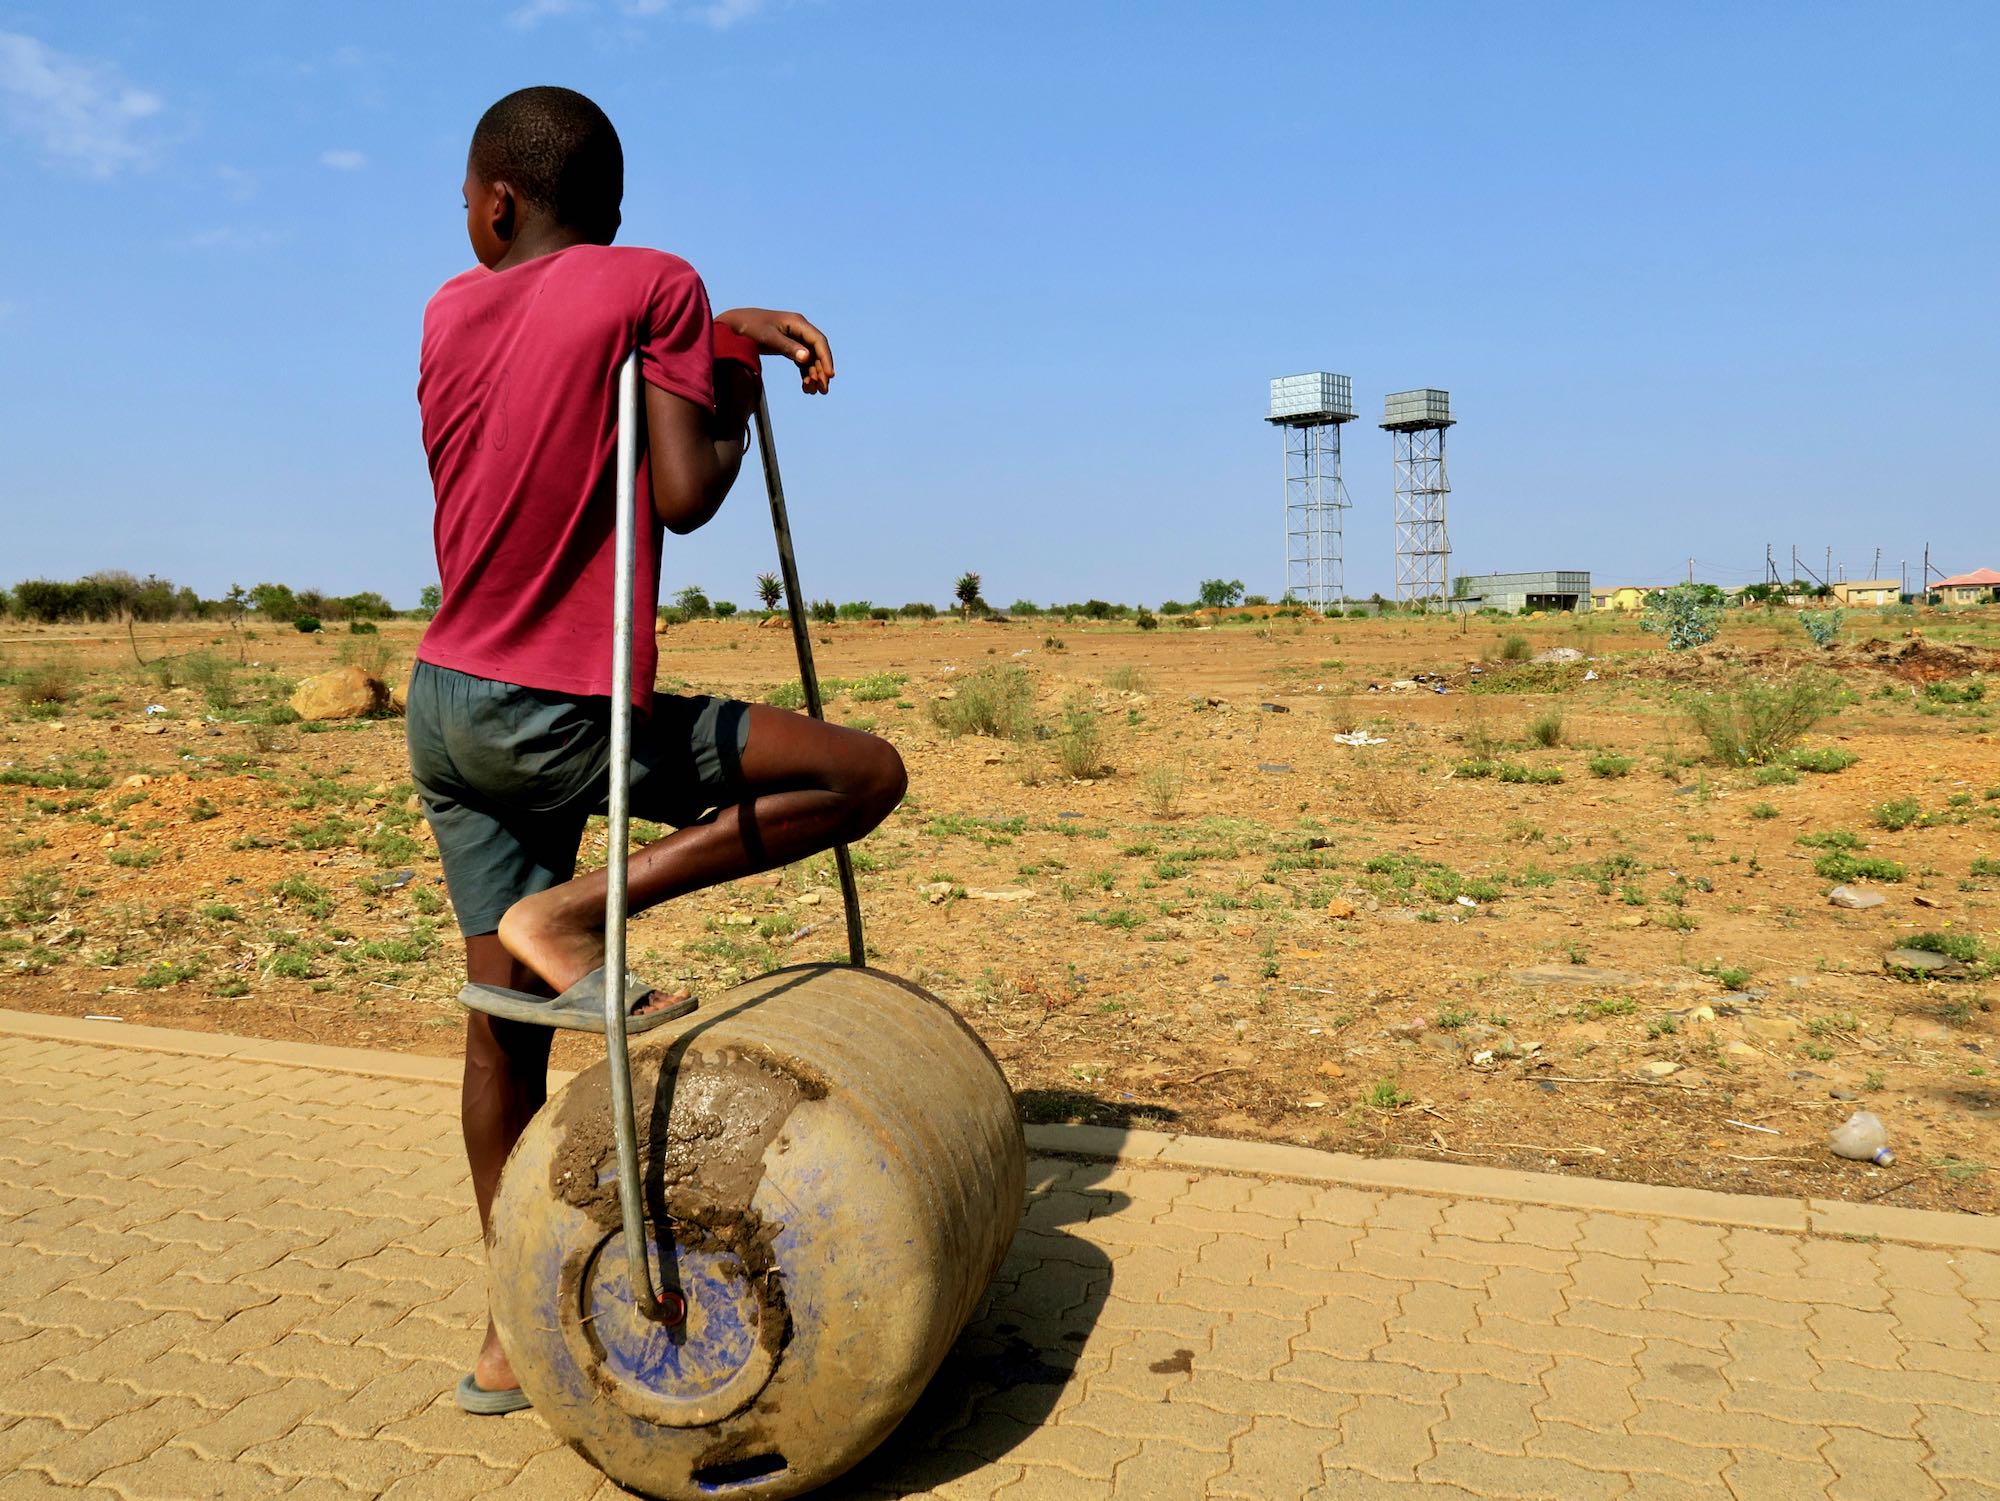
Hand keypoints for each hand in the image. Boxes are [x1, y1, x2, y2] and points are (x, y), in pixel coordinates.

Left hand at [716, 307, 833, 394]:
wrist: (733, 324)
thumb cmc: (749, 327)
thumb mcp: (768, 337)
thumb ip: (788, 347)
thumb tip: (807, 357)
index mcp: (797, 323)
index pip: (818, 341)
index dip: (826, 358)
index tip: (829, 376)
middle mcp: (799, 329)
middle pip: (817, 352)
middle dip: (821, 371)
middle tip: (823, 390)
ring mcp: (794, 338)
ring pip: (810, 359)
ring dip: (813, 375)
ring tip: (812, 392)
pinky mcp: (788, 346)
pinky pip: (801, 362)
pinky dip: (804, 374)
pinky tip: (805, 387)